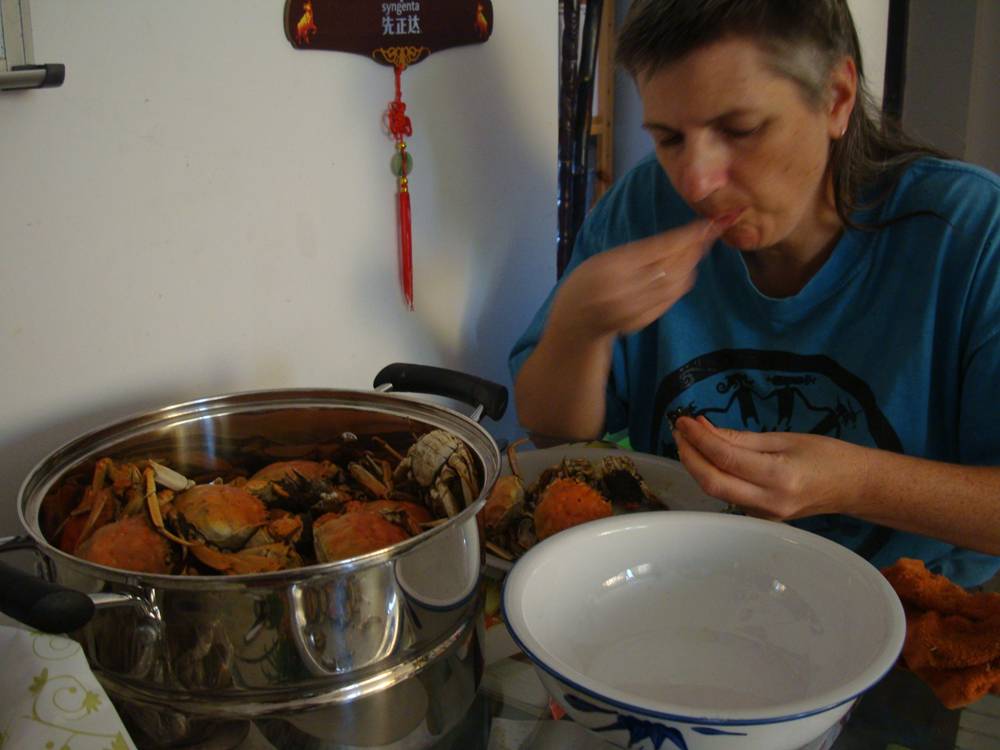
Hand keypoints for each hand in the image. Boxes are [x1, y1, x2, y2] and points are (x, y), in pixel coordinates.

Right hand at [547, 218, 728, 342]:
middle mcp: (624, 291)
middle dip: (694, 250)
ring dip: (691, 266)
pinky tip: (685, 271)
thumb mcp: (601, 260)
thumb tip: (677, 241)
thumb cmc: (584, 284)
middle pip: (672, 268)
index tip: (705, 225)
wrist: (573, 324)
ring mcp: (634, 310)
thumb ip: (636, 254)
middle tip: (709, 234)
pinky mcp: (643, 322)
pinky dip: (682, 283)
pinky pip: (670, 300)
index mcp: (611, 268)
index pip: (658, 249)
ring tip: (698, 250)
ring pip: (675, 285)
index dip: (685, 237)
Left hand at [672, 416, 870, 520]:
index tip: (683, 421)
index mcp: (779, 477)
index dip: (699, 439)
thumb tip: (704, 429)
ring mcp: (764, 516)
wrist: (857, 488)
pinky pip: (728, 495)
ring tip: (689, 439)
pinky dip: (713, 474)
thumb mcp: (786, 439)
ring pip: (717, 491)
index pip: (725, 459)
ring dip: (697, 464)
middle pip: (712, 482)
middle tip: (679, 431)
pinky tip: (709, 455)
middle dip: (689, 455)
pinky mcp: (761, 519)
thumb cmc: (828, 456)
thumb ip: (742, 439)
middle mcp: (768, 502)